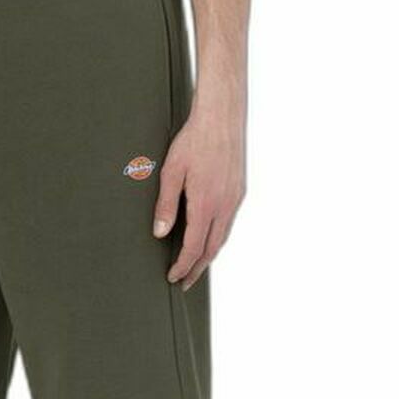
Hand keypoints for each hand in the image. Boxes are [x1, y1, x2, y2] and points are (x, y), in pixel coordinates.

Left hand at [153, 108, 245, 289]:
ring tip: (195, 267)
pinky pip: (228, 224)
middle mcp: (224, 206)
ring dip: (208, 256)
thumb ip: (165, 205)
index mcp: (205, 204)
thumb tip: (160, 233)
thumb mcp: (171, 172)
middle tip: (184, 282)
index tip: (173, 277)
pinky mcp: (239, 191)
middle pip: (210, 250)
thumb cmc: (194, 140)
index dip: (182, 266)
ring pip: (222, 238)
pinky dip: (217, 239)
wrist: (222, 116)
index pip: (193, 248)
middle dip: (197, 269)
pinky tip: (208, 239)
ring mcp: (234, 199)